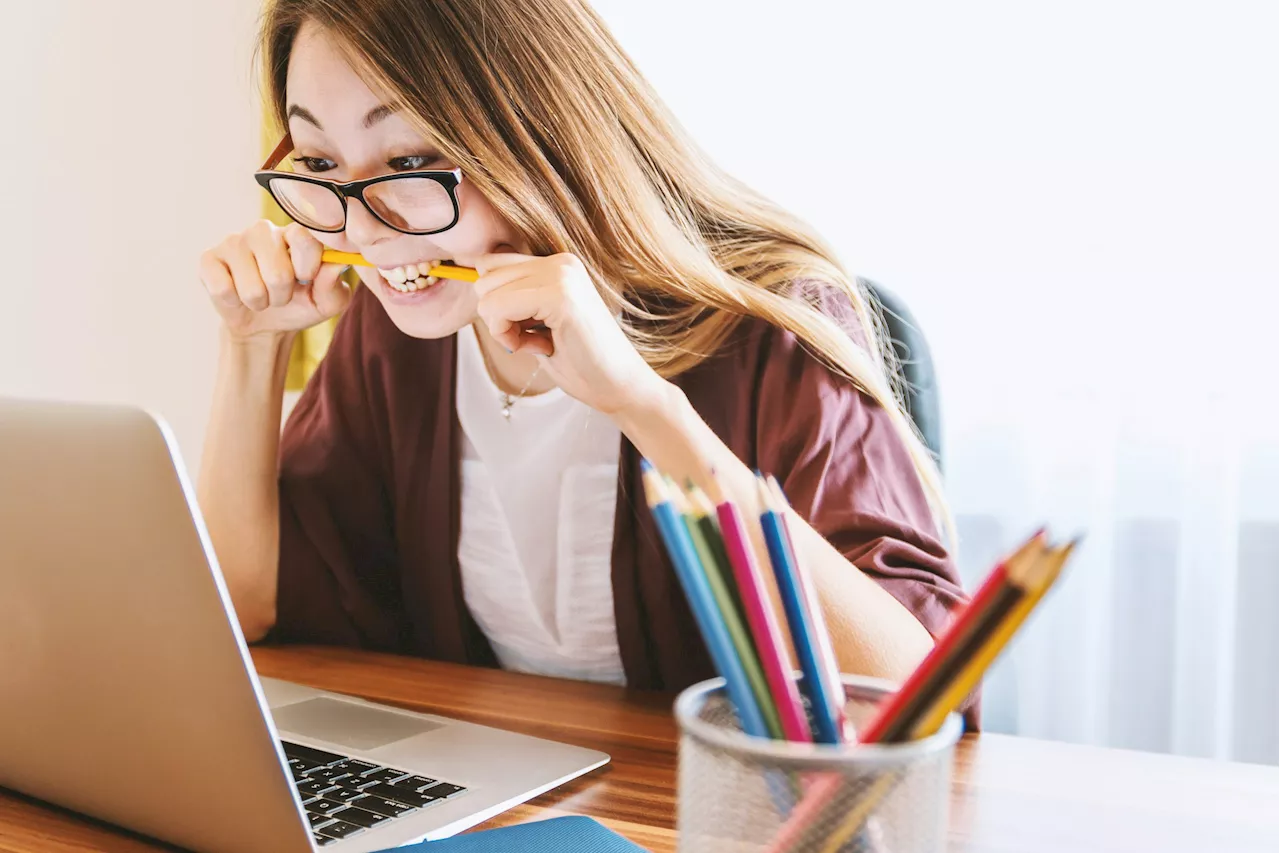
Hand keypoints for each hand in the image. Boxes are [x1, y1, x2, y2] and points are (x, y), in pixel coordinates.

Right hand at [199, 220, 351, 340]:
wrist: (264, 324)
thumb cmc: (300, 305)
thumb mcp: (326, 302)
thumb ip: (334, 285)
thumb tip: (336, 264)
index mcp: (295, 233)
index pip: (304, 238)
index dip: (308, 267)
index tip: (307, 279)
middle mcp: (263, 230)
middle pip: (278, 272)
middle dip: (282, 295)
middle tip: (280, 294)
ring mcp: (233, 242)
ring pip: (252, 287)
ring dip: (260, 302)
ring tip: (261, 296)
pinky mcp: (209, 259)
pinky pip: (223, 289)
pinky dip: (234, 302)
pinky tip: (236, 294)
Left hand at [473, 250, 667, 415]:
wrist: (620, 387)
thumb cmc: (579, 362)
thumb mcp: (538, 322)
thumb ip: (514, 298)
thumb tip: (474, 280)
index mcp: (557, 264)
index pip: (491, 264)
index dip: (496, 303)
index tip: (526, 329)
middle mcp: (560, 261)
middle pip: (484, 276)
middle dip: (497, 315)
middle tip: (532, 339)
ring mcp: (562, 274)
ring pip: (487, 292)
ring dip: (503, 327)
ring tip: (539, 342)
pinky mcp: (560, 295)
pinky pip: (498, 308)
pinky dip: (507, 336)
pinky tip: (540, 347)